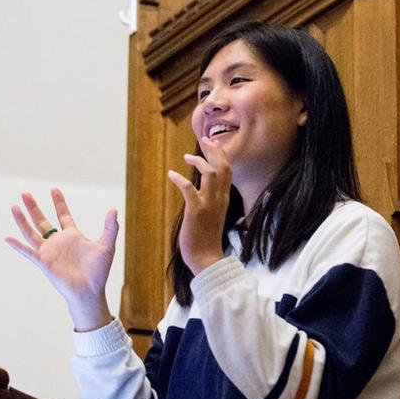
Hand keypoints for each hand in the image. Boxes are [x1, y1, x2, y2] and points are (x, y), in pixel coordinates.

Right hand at [6, 188, 117, 331]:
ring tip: (14, 207)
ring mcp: (49, 252)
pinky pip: (28, 252)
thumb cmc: (99, 271)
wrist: (90, 291)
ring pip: (31, 232)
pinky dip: (18, 246)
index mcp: (72, 236)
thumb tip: (114, 209)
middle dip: (34, 208)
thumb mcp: (106, 246)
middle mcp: (58, 242)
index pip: (63, 216)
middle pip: (42, 221)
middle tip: (25, 193)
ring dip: (22, 220)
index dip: (59, 203)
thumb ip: (110, 228)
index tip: (54, 189)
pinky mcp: (43, 262)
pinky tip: (8, 238)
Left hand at [167, 137, 230, 274]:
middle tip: (204, 139)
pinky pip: (190, 189)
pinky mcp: (196, 211)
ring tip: (186, 156)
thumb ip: (210, 203)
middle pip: (222, 167)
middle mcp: (219, 199)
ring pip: (211, 174)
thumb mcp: (213, 217)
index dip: (220, 155)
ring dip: (199, 161)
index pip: (228, 172)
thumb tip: (200, 193)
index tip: (212, 144)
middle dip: (214, 150)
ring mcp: (209, 205)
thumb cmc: (207, 240)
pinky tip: (172, 175)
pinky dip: (180, 179)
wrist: (207, 259)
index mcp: (224, 200)